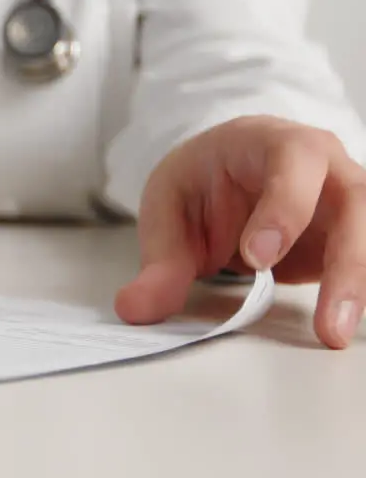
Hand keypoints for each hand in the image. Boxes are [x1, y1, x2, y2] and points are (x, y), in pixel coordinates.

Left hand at [115, 116, 365, 348]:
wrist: (224, 174)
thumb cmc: (201, 180)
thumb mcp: (168, 212)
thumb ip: (159, 264)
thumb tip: (134, 309)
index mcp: (273, 143)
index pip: (294, 162)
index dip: (284, 208)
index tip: (258, 257)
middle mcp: (326, 166)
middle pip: (357, 201)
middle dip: (347, 262)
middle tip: (326, 321)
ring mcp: (348, 202)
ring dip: (357, 284)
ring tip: (332, 334)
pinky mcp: (353, 237)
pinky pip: (365, 260)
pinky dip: (358, 289)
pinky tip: (345, 321)